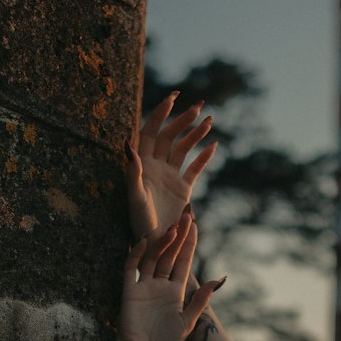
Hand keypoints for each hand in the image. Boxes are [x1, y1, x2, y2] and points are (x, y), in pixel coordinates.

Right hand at [115, 212, 220, 340]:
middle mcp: (160, 286)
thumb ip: (199, 301)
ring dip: (162, 243)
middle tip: (185, 215)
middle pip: (169, 255)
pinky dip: (135, 255)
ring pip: (153, 258)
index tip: (195, 225)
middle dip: (178, 236)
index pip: (183, 262)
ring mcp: (144, 287)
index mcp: (175, 292)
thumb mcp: (187, 322)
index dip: (189, 244)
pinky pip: (131, 269)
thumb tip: (215, 280)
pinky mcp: (129, 292)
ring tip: (172, 227)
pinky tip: (142, 241)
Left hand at [125, 93, 216, 238]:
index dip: (161, 114)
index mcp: (143, 164)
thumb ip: (132, 170)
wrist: (156, 242)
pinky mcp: (183, 189)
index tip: (173, 98)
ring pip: (184, 149)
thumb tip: (128, 143)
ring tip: (209, 120)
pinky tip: (213, 146)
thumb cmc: (139, 221)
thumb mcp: (134, 196)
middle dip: (183, 120)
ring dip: (195, 134)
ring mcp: (171, 176)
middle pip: (170, 136)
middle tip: (198, 106)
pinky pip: (195, 169)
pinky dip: (203, 158)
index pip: (151, 131)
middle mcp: (157, 166)